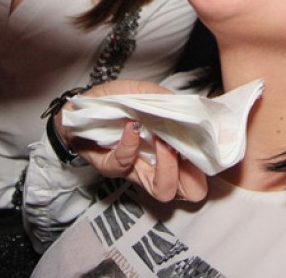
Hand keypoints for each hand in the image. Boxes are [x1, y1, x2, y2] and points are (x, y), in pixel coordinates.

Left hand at [56, 79, 208, 202]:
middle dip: (193, 174)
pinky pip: (124, 164)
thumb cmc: (114, 103)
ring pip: (162, 191)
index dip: (207, 163)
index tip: (204, 141)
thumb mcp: (143, 92)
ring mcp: (134, 171)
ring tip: (162, 140)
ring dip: (168, 165)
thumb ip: (165, 100)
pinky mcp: (109, 167)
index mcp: (168, 152)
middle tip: (182, 148)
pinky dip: (130, 145)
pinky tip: (131, 127)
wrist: (77, 109)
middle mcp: (156, 167)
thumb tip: (189, 107)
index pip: (200, 172)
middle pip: (191, 192)